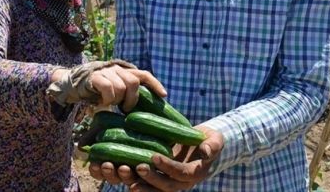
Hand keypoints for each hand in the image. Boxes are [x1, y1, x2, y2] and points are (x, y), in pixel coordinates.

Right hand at [89, 64, 165, 111]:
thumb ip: (127, 93)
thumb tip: (144, 110)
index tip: (164, 95)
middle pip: (133, 82)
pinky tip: (103, 102)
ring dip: (117, 100)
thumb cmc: (98, 91)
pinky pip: (108, 88)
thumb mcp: (115, 90)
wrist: (74, 83)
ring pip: (121, 87)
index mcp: (125, 71)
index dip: (155, 84)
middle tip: (125, 109)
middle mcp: (118, 69)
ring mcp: (106, 71)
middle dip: (132, 99)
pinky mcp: (95, 76)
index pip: (144, 75)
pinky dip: (108, 98)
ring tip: (111, 103)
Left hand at [89, 126, 222, 190]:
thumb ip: (212, 145)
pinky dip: (127, 177)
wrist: (201, 146)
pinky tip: (114, 170)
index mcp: (193, 174)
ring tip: (121, 171)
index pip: (180, 174)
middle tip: (136, 167)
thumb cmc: (208, 141)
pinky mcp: (154, 177)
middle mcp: (178, 182)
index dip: (168, 167)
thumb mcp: (215, 141)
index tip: (155, 157)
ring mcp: (165, 181)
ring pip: (149, 187)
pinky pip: (141, 181)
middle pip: (163, 186)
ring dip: (135, 181)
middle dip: (149, 178)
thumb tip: (206, 150)